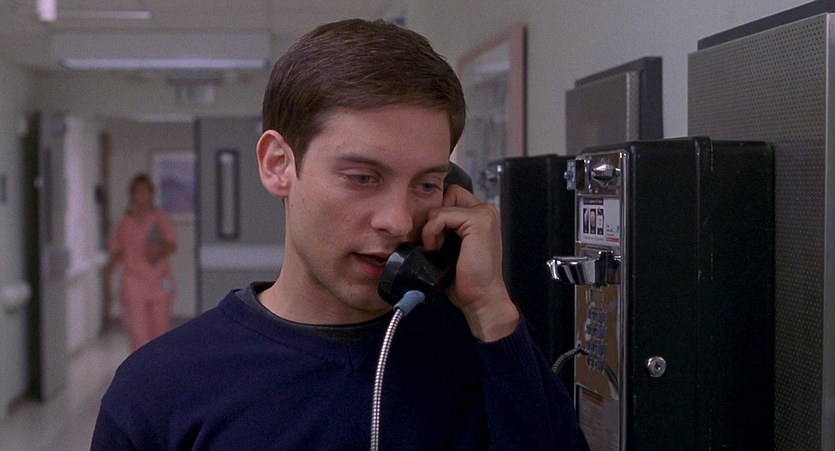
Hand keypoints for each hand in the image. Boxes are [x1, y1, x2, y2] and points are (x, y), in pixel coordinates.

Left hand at [420, 185, 518, 340]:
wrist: (481, 299)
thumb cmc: (466, 279)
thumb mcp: (451, 248)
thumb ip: (444, 229)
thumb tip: (418, 220)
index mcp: (481, 216)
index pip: (451, 197)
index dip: (437, 215)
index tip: (433, 238)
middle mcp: (485, 211)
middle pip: (447, 194)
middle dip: (435, 217)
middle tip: (434, 241)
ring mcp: (483, 214)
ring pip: (441, 205)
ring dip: (431, 228)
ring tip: (436, 248)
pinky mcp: (478, 221)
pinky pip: (440, 215)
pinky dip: (432, 232)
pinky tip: (436, 249)